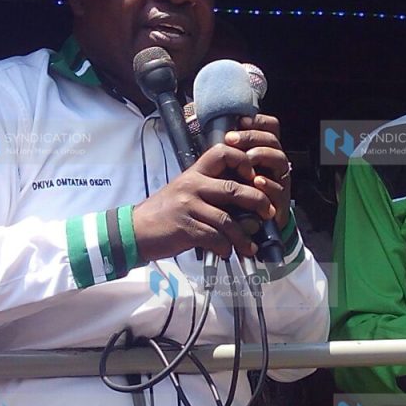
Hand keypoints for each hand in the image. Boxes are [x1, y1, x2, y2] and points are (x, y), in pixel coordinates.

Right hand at [132, 140, 274, 261]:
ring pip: (227, 219)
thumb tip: (246, 205)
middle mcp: (192, 185)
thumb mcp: (185, 191)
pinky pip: (214, 237)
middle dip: (258, 202)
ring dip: (243, 236)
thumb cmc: (165, 212)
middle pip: (234, 189)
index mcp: (194, 173)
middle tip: (269, 212)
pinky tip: (227, 252)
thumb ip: (210, 191)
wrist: (135, 230)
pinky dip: (225, 247)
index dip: (243, 161)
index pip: (222, 153)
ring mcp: (188, 206)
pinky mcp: (185, 227)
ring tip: (250, 246)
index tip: (254, 176)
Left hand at [225, 114, 291, 229]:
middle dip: (251, 137)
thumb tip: (219, 133)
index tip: (240, 120)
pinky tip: (257, 181)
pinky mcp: (280, 202)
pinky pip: (279, 188)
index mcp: (264, 152)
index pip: (270, 128)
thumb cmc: (236, 198)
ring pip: (279, 159)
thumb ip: (231, 155)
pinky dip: (268, 184)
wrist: (249, 231)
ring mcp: (279, 182)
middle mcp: (274, 164)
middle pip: (272, 140)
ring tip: (246, 158)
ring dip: (261, 155)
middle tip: (231, 139)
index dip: (258, 121)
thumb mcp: (232, 173)